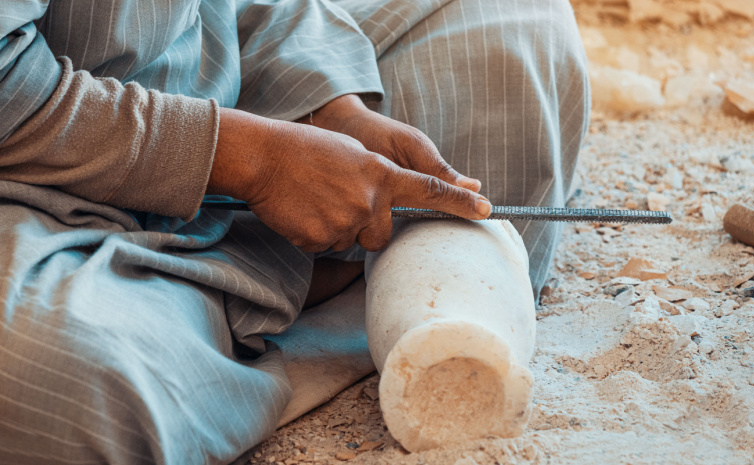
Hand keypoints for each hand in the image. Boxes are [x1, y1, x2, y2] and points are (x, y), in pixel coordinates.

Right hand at [207, 108, 491, 252]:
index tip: (487, 210)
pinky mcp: (322, 240)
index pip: (430, 190)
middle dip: (365, 227)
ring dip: (337, 229)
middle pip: (381, 236)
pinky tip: (301, 213)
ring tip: (315, 202)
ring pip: (351, 242)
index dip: (459, 202)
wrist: (263, 157)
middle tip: (337, 202)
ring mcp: (347, 222)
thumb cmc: (306, 149)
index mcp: (381, 174)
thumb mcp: (351, 154)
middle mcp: (370, 201)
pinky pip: (326, 248)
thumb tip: (388, 200)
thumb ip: (377, 177)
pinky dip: (315, 235)